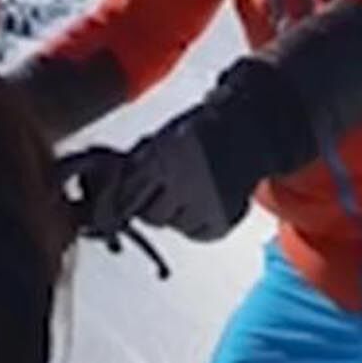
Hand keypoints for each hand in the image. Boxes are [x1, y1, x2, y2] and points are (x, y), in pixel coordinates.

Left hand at [61, 111, 244, 244]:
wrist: (248, 129)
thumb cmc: (200, 132)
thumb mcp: (161, 139)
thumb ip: (139, 166)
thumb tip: (114, 193)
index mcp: (164, 159)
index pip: (130, 195)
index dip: (125, 199)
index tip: (124, 201)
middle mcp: (185, 183)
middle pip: (151, 216)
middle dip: (151, 207)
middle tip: (162, 194)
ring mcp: (206, 203)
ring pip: (174, 226)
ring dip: (176, 216)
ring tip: (188, 194)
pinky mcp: (224, 217)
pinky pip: (199, 233)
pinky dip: (198, 223)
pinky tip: (203, 203)